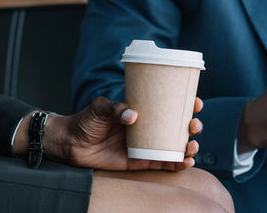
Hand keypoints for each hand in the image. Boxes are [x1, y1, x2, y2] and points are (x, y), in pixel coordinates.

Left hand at [39, 96, 203, 171]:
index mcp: (141, 109)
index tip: (195, 101)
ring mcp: (146, 144)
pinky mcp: (140, 161)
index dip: (185, 102)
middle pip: (177, 125)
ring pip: (175, 145)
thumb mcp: (99, 108)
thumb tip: (132, 115)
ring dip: (189, 145)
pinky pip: (163, 163)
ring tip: (191, 146)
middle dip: (192, 125)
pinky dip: (177, 164)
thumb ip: (114, 109)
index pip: (168, 103)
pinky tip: (186, 162)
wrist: (71, 143)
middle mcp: (147, 126)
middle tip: (193, 125)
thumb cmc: (85, 121)